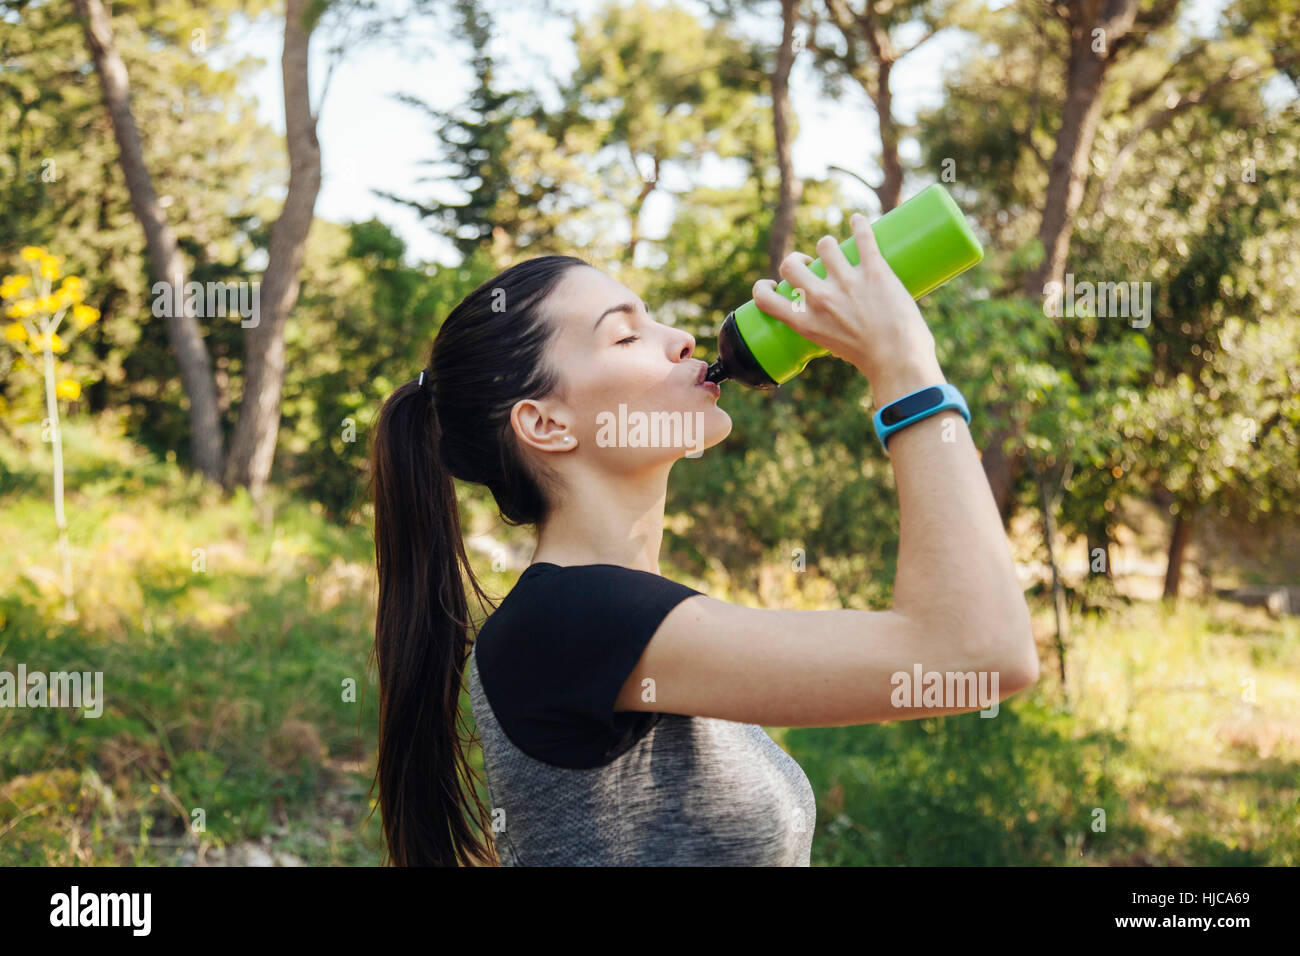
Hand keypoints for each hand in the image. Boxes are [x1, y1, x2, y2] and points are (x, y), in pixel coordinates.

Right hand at [752, 213, 942, 397]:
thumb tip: (838, 321)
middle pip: (790, 265)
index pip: (765, 299)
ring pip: (825, 245)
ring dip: (828, 245)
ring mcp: (846, 282)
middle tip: (813, 266)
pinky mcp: (874, 270)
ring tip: (838, 250)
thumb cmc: (873, 362)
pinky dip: (860, 224)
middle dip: (798, 260)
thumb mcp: (833, 348)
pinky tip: (858, 220)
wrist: (899, 360)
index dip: (763, 287)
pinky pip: (862, 237)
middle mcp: (820, 299)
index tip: (773, 284)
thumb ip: (829, 330)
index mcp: (805, 322)